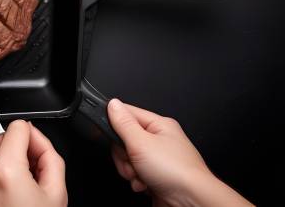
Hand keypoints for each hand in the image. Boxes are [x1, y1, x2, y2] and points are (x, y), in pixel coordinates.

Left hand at [0, 120, 66, 206]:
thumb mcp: (57, 189)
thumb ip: (49, 153)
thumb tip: (36, 136)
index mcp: (6, 170)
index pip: (17, 127)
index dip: (33, 138)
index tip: (37, 150)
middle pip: (6, 140)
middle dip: (21, 154)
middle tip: (33, 179)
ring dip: (9, 165)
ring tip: (21, 192)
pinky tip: (10, 196)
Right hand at [107, 98, 251, 206]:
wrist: (191, 202)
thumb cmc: (177, 172)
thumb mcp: (141, 142)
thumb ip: (123, 123)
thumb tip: (113, 104)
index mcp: (159, 125)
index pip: (128, 114)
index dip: (115, 123)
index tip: (109, 134)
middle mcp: (159, 140)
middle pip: (124, 139)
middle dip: (124, 155)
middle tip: (132, 159)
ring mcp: (158, 159)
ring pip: (128, 159)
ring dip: (129, 170)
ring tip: (141, 175)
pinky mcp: (156, 176)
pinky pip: (135, 173)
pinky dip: (137, 181)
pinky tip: (146, 185)